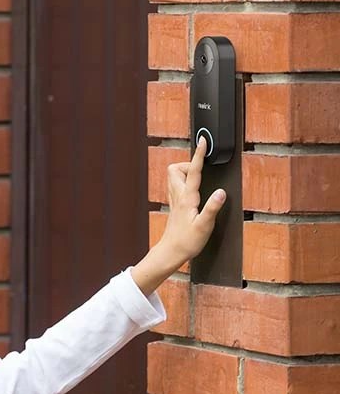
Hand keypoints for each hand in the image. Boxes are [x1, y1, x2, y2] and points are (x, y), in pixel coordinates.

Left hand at [131, 136, 225, 295]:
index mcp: (187, 198)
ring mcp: (174, 200)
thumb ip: (212, 208)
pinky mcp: (175, 205)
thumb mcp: (204, 226)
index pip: (193, 171)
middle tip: (204, 170)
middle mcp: (178, 196)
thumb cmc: (187, 241)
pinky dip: (184, 181)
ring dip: (186, 172)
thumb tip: (222, 193)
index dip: (199, 154)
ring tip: (201, 179)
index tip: (203, 141)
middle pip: (176, 168)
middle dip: (189, 163)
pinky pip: (176, 185)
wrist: (171, 252)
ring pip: (174, 176)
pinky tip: (194, 190)